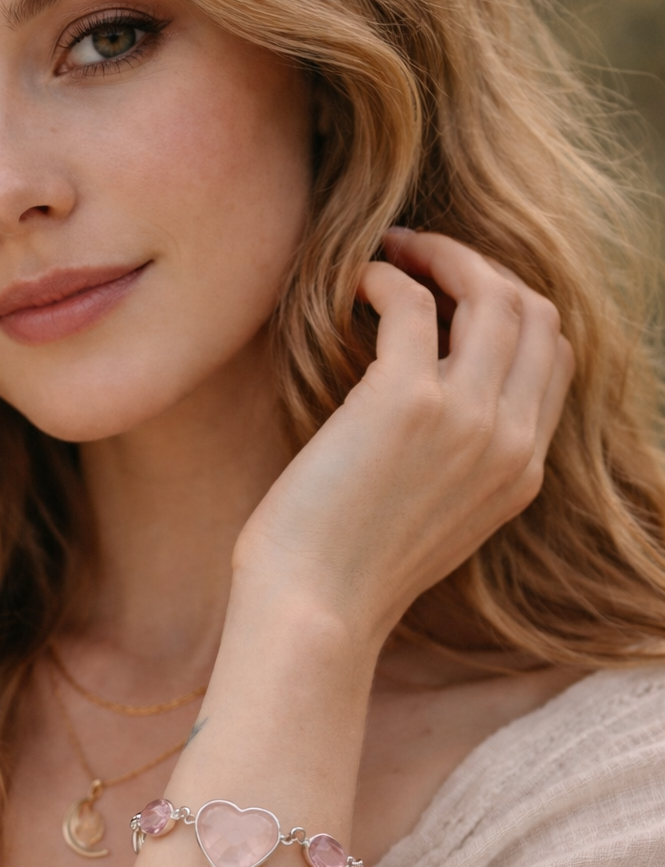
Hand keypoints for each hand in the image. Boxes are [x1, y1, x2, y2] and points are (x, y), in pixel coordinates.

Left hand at [233, 230, 574, 650]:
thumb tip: (431, 399)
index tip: (452, 295)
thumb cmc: (346, 570)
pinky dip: (385, 278)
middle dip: (480, 267)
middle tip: (419, 256)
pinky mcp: (407, 402)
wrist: (313, 612)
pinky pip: (414, 301)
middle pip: (536, 311)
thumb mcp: (433, 518)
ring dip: (440, 255)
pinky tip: (353, 286)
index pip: (553, 356)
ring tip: (390, 254)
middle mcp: (510, 441)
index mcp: (522, 470)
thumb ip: (457, 462)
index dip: (507, 309)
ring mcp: (467, 419)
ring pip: (493, 292)